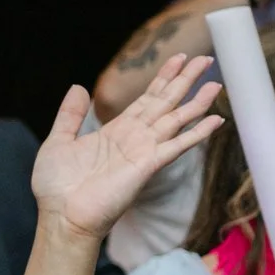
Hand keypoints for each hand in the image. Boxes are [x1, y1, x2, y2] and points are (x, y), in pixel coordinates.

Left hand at [32, 55, 223, 240]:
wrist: (62, 215)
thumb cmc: (57, 186)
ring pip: (176, 119)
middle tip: (206, 59)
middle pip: (167, 103)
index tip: (179, 59)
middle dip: (186, 80)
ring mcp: (144, 150)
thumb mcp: (59, 141)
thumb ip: (70, 115)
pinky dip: (197, 133)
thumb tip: (78, 88)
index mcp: (117, 130)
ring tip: (217, 84)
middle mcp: (136, 138)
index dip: (164, 78)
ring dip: (197, 102)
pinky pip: (177, 145)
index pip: (147, 99)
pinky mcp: (148, 164)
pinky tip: (216, 120)